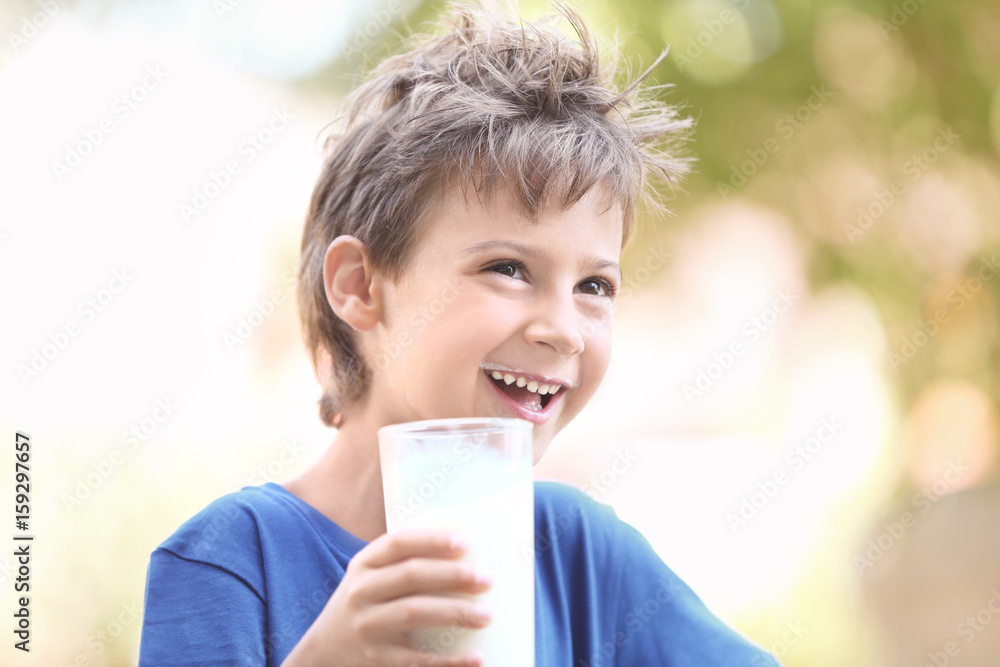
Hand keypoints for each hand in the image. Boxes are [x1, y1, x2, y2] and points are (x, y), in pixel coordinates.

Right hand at [281, 529, 492, 665]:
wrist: (325, 649)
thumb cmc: (367, 602)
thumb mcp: (371, 575)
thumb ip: (405, 561)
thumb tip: (469, 549)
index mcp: (364, 564)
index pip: (398, 543)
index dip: (431, 540)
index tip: (465, 543)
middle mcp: (362, 591)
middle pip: (411, 576)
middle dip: (452, 575)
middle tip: (487, 579)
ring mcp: (367, 626)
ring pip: (413, 613)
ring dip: (454, 612)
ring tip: (486, 615)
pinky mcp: (377, 658)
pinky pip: (417, 660)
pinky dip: (449, 661)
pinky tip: (477, 657)